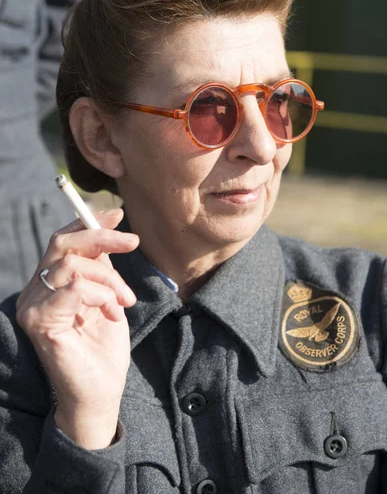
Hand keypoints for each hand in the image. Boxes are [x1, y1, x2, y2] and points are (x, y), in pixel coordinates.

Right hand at [16, 208, 138, 447]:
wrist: (101, 392)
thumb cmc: (104, 347)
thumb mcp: (107, 295)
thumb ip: (101, 266)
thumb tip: (108, 227)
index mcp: (48, 284)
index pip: (62, 240)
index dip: (88, 222)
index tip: (118, 214)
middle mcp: (34, 292)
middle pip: (63, 243)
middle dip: (102, 237)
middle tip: (133, 243)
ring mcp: (33, 306)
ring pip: (73, 264)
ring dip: (109, 279)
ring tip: (124, 302)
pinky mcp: (39, 322)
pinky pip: (74, 288)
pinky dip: (101, 295)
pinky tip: (112, 313)